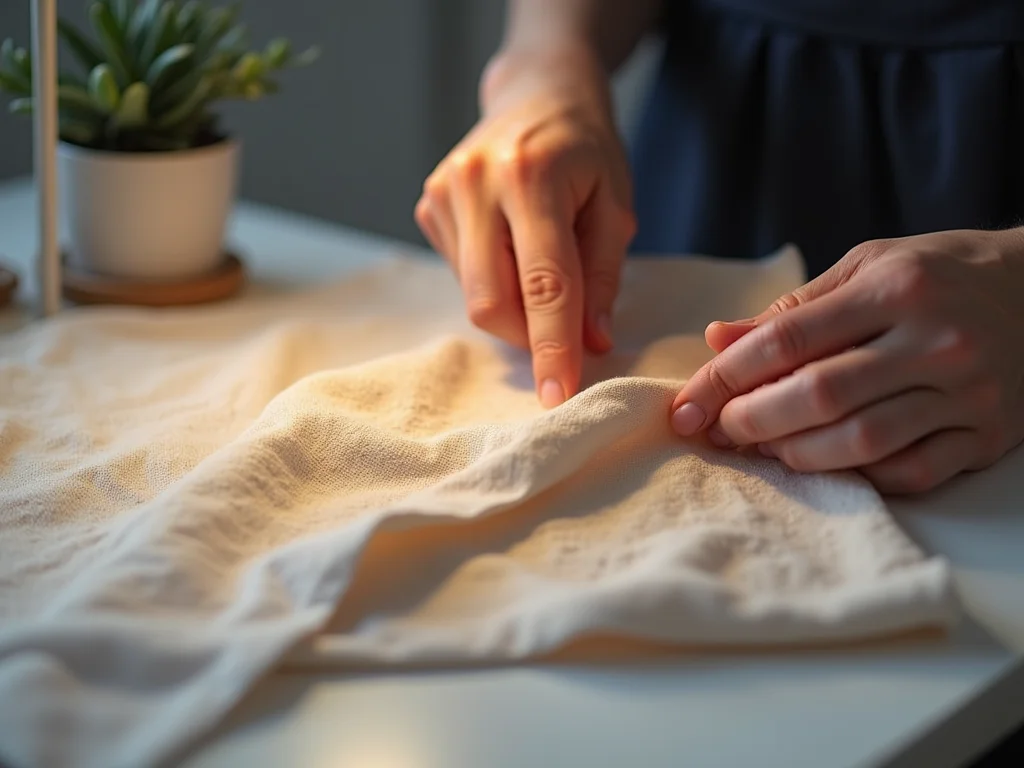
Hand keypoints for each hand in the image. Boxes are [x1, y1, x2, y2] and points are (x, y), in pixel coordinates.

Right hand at [414, 44, 635, 407]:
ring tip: (538, 263)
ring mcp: (443, 192)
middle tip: (561, 335)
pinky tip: (510, 245)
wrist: (536, 91)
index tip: (561, 396)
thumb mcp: (614, 204)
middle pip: (491, 301)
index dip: (553, 346)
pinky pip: (460, 275)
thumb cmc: (585, 148)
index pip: (544, 284)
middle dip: (528, 335)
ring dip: (512, 306)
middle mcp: (476, 182)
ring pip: (473, 295)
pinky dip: (493, 282)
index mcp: (532, 176)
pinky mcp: (427, 204)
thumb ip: (604, 277)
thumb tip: (591, 342)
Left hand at [669, 230, 1023, 493]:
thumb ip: (794, 308)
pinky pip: (911, 473)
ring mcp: (967, 393)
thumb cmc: (939, 273)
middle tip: (718, 432)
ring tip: (763, 450)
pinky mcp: (987, 435)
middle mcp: (935, 340)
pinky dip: (857, 477)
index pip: (789, 338)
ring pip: (862, 442)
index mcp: (895, 288)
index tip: (687, 404)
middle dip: (751, 421)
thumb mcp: (868, 266)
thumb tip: (718, 339)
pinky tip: (825, 466)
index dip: (726, 376)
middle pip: (819, 395)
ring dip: (796, 455)